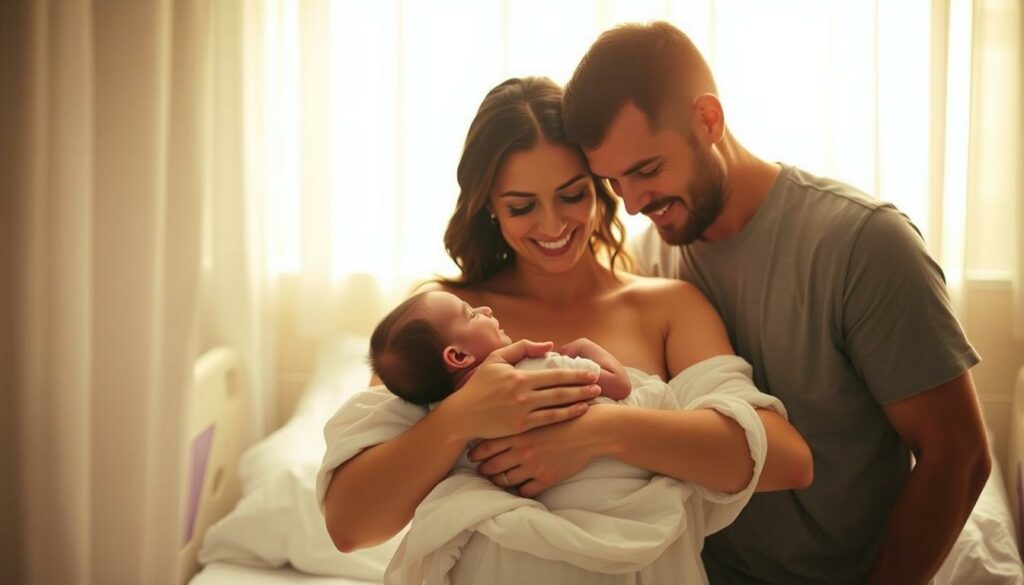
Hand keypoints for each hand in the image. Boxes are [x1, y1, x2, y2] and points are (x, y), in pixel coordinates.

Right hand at [436, 339, 600, 441]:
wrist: (463, 414)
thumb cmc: (480, 385)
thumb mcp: (496, 359)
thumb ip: (522, 348)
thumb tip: (549, 345)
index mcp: (519, 376)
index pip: (554, 374)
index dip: (575, 373)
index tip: (591, 372)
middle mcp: (523, 394)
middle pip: (560, 390)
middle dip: (583, 387)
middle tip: (600, 384)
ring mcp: (523, 412)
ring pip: (558, 406)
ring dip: (579, 401)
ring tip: (594, 397)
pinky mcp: (521, 427)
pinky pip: (549, 421)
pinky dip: (566, 415)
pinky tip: (578, 412)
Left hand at [470, 404, 608, 496]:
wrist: (590, 430)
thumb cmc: (566, 416)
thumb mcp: (539, 410)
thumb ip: (520, 415)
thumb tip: (504, 417)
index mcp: (518, 432)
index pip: (486, 446)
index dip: (476, 452)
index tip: (472, 455)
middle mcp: (522, 451)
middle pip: (492, 465)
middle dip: (483, 469)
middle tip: (480, 470)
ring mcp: (533, 467)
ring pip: (506, 480)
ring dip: (498, 481)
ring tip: (495, 479)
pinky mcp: (546, 478)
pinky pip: (525, 490)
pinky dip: (519, 490)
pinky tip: (518, 486)